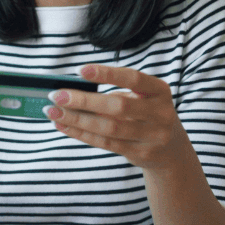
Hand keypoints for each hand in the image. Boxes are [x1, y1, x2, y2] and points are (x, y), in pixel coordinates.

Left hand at [44, 64, 192, 170]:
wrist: (171, 151)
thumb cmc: (146, 114)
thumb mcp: (141, 99)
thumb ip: (115, 93)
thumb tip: (72, 91)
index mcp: (160, 91)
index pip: (133, 79)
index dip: (107, 74)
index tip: (79, 70)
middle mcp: (160, 113)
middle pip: (118, 106)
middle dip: (83, 100)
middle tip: (56, 95)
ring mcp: (153, 136)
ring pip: (109, 128)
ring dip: (77, 119)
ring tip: (52, 111)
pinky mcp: (141, 154)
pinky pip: (105, 143)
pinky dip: (81, 133)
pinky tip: (63, 125)